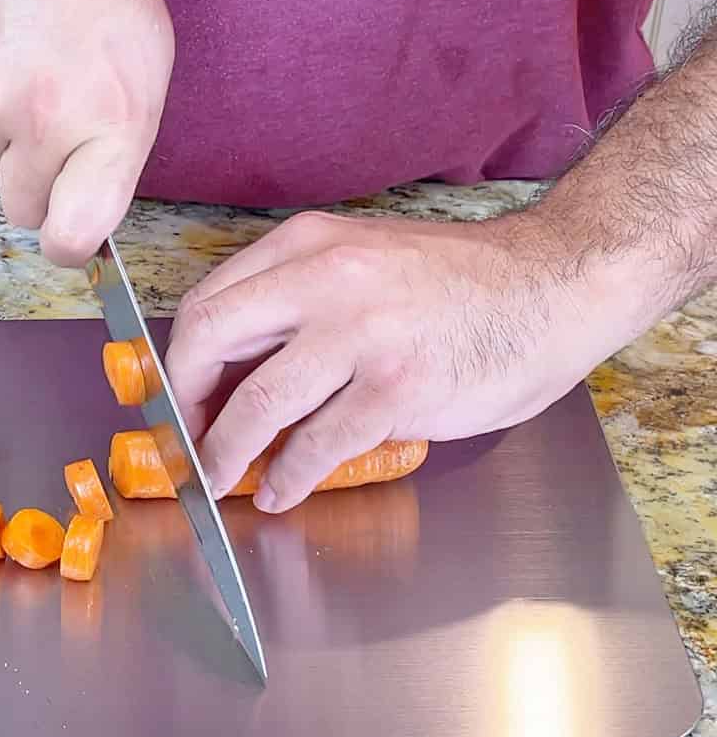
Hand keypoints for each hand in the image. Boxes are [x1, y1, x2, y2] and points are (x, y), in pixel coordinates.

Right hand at [0, 0, 173, 265]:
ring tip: (34, 68)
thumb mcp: (147, 76)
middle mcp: (38, 123)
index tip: (67, 239)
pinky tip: (5, 49)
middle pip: (22, 207)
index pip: (70, 238)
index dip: (67, 246)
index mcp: (105, 126)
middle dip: (40, 184)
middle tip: (58, 130)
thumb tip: (87, 217)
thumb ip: (117, 157)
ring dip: (9, 133)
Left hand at [165, 208, 638, 512]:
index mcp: (309, 245)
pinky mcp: (396, 387)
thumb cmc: (460, 286)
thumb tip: (238, 372)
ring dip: (226, 452)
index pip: (211, 301)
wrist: (555, 287)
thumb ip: (300, 303)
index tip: (181, 398)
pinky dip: (289, 476)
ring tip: (218, 481)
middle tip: (188, 442)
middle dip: (186, 403)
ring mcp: (362, 334)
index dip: (184, 361)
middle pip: (211, 340)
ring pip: (259, 401)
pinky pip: (318, 443)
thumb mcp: (365, 263)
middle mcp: (326, 280)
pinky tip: (281, 491)